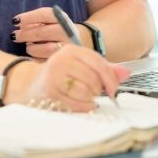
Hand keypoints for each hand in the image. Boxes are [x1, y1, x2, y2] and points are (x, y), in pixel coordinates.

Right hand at [8, 45, 130, 112]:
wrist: (31, 84)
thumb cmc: (61, 75)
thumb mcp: (82, 67)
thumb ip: (105, 70)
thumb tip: (126, 73)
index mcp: (72, 50)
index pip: (99, 63)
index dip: (111, 79)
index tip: (114, 90)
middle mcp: (62, 60)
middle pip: (93, 79)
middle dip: (98, 90)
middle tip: (92, 92)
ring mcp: (54, 75)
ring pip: (85, 91)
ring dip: (89, 99)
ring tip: (83, 96)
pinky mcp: (49, 91)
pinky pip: (76, 103)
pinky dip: (82, 107)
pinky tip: (78, 103)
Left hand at [11, 6, 84, 60]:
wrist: (83, 41)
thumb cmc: (58, 30)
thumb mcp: (52, 21)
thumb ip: (37, 21)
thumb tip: (18, 25)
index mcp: (63, 19)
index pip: (45, 14)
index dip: (28, 17)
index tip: (14, 21)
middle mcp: (68, 32)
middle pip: (44, 32)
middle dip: (26, 34)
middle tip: (14, 36)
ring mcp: (68, 47)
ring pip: (47, 48)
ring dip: (32, 48)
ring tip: (28, 46)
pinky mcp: (66, 60)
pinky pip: (48, 62)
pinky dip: (37, 59)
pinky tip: (32, 57)